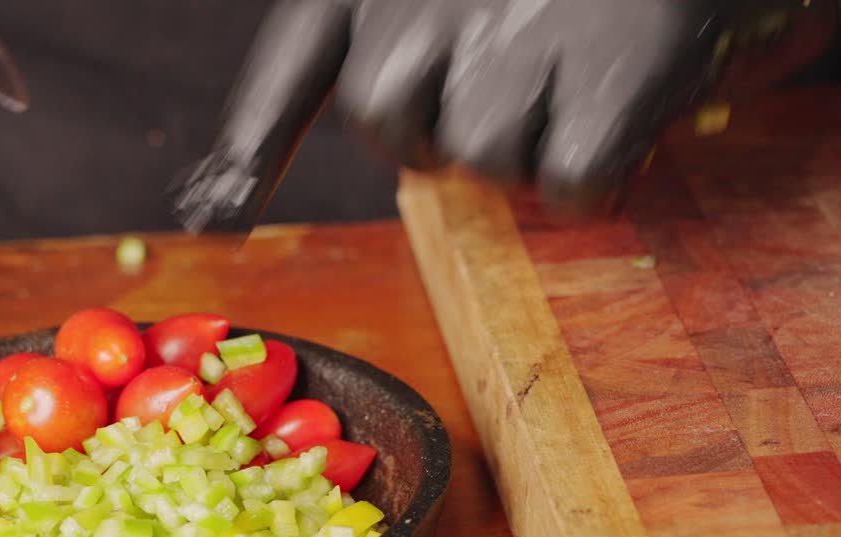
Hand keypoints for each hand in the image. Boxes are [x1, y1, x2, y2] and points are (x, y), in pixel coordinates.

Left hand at [173, 0, 840, 232]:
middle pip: (387, 119)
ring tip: (579, 78)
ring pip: (484, 154)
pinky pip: (570, 179)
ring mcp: (529, 20)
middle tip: (501, 97)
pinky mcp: (621, 58)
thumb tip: (215, 198)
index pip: (296, 60)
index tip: (216, 213)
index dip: (252, 144)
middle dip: (434, 134)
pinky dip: (597, 176)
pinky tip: (625, 115)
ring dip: (529, 146)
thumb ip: (361, 55)